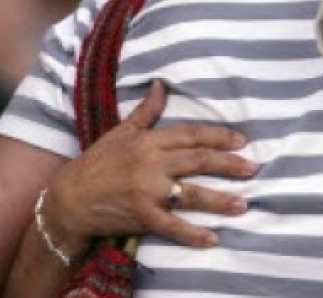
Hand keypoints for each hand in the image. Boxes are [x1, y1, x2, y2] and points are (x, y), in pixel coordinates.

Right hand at [43, 80, 255, 252]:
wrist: (69, 197)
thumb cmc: (98, 162)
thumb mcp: (121, 131)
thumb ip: (146, 111)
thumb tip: (162, 84)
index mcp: (149, 141)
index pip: (190, 135)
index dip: (218, 136)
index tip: (242, 140)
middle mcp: (151, 164)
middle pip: (197, 161)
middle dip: (228, 164)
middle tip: (253, 168)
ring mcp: (147, 192)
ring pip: (190, 194)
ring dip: (219, 200)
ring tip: (243, 204)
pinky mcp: (141, 217)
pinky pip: (172, 226)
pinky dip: (192, 234)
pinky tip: (213, 239)